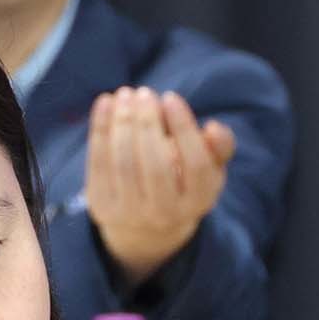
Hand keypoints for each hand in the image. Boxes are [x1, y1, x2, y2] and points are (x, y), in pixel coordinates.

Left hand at [84, 86, 235, 283]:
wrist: (147, 226)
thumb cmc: (183, 181)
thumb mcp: (208, 167)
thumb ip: (219, 147)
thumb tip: (213, 129)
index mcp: (198, 202)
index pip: (195, 165)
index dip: (183, 128)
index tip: (171, 96)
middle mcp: (165, 214)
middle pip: (156, 166)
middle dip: (147, 124)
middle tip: (145, 93)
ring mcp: (130, 214)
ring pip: (124, 164)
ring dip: (122, 123)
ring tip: (126, 94)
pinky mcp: (102, 207)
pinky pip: (98, 163)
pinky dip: (100, 129)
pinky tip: (105, 102)